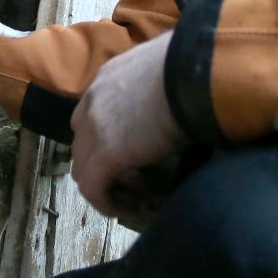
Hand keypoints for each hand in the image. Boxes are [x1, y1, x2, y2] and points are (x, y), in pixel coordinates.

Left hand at [71, 31, 187, 216]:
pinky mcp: (104, 156)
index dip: (108, 139)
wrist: (194, 73)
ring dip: (105, 184)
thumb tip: (175, 98)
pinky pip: (93, 188)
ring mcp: (93, 129)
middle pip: (83, 143)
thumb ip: (159, 86)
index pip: (93, 115)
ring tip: (135, 196)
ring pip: (83, 168)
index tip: (134, 154)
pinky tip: (127, 209)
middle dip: (103, 164)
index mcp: (108, 78)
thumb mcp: (168, 70)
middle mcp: (91, 102)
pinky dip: (107, 202)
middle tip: (135, 178)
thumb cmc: (193, 67)